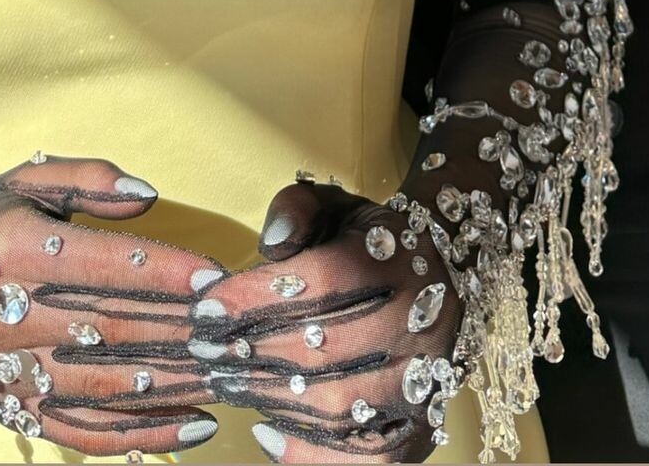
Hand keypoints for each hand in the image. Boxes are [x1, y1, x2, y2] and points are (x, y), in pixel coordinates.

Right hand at [0, 149, 224, 455]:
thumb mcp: (29, 178)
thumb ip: (90, 179)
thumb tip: (151, 194)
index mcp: (14, 247)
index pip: (103, 264)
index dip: (164, 271)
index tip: (216, 276)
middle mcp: (7, 314)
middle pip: (111, 328)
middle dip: (183, 330)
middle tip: (242, 330)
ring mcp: (9, 371)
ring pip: (105, 387)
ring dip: (176, 384)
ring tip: (232, 376)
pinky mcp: (13, 410)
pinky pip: (84, 433)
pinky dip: (142, 436)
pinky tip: (195, 425)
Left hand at [193, 179, 460, 462]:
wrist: (445, 273)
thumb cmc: (372, 242)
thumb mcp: (337, 207)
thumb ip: (298, 209)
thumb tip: (270, 241)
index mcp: (398, 261)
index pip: (320, 282)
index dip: (255, 297)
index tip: (205, 307)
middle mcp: (419, 324)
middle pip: (321, 349)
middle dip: (251, 351)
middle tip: (204, 350)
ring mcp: (423, 383)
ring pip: (336, 404)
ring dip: (269, 396)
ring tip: (226, 381)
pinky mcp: (420, 428)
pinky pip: (365, 458)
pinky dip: (311, 454)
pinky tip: (267, 432)